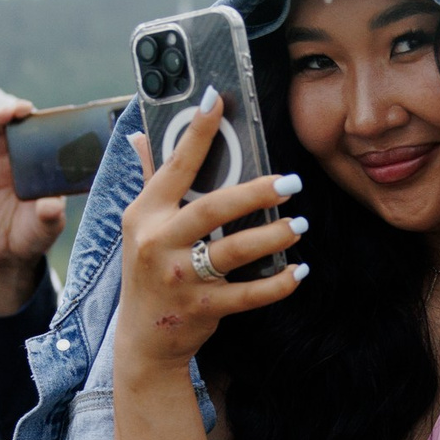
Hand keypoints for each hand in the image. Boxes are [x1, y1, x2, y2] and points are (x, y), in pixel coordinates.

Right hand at [0, 102, 68, 315]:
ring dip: (3, 115)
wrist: (5, 253)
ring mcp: (1, 163)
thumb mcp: (47, 227)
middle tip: (27, 110)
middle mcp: (23, 161)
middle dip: (24, 114)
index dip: (49, 124)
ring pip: (1, 130)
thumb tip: (52, 205)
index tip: (55, 116)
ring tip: (8, 112)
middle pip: (23, 128)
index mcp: (44, 170)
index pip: (47, 139)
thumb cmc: (33, 237)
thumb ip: (50, 216)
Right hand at [118, 86, 306, 373]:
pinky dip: (276, 284)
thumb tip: (140, 134)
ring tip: (299, 224)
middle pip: (211, 209)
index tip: (217, 101)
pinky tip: (299, 271)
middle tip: (290, 181)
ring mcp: (179, 278)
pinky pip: (247, 295)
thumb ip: (148, 178)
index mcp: (145, 214)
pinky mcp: (201, 308)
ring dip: (271, 236)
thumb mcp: (139, 225)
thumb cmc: (147, 271)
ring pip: (233, 251)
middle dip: (254, 192)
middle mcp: (158, 243)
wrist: (143, 338)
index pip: (174, 167)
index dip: (196, 133)